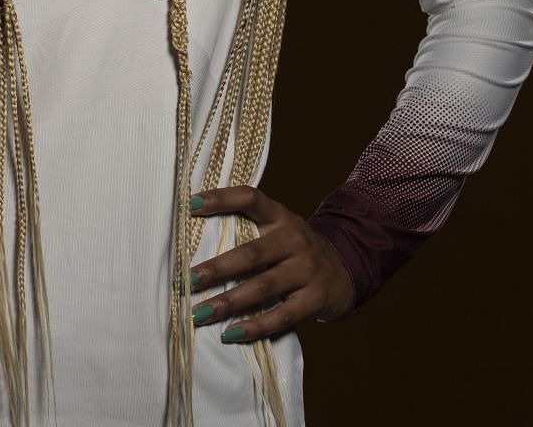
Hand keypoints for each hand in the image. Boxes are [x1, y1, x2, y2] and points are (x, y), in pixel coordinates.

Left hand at [185, 186, 355, 340]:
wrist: (345, 271)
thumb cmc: (294, 250)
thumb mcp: (278, 229)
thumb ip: (247, 227)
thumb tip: (192, 236)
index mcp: (280, 216)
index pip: (250, 198)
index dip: (221, 198)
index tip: (191, 204)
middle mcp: (295, 239)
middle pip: (251, 253)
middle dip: (217, 269)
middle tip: (187, 281)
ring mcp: (308, 269)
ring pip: (263, 287)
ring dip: (229, 302)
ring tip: (200, 313)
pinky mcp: (316, 298)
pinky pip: (282, 315)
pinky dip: (255, 326)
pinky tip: (230, 334)